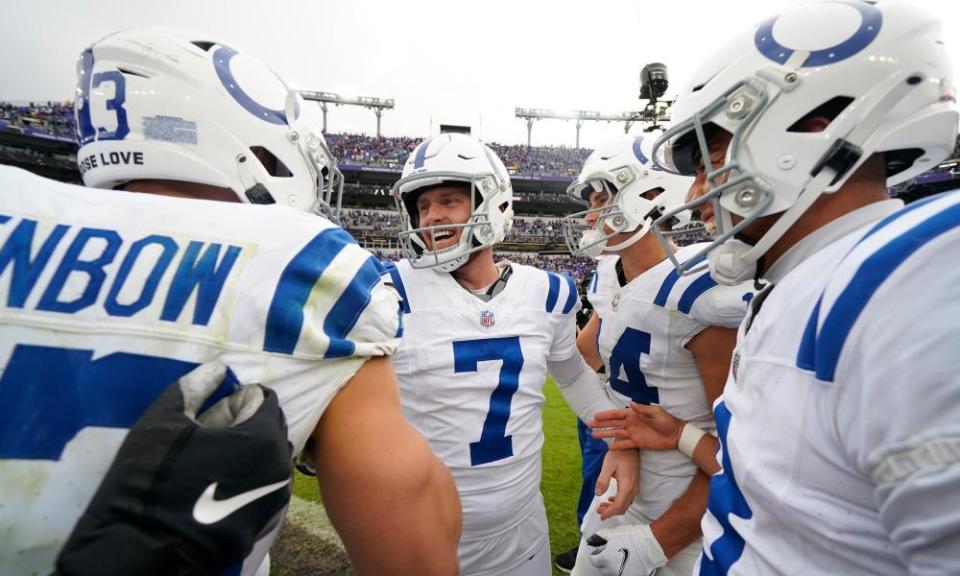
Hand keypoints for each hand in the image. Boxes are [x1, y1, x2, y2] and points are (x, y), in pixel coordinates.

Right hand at [56, 361, 292, 575]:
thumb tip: (218, 368)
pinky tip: (217, 483)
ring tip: (211, 458)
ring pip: (270, 458)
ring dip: (249, 450)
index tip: (211, 410)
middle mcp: (278, 467)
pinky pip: (265, 486)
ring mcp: (275, 498)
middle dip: (247, 422)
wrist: (142, 549)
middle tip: (209, 433)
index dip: (238, 399)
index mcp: (261, 437)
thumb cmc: (152, 479)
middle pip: (272, 428)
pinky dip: (250, 476)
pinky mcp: (264, 522)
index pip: (264, 400)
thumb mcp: (164, 422)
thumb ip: (194, 387)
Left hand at [587, 524, 666, 575]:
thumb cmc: (633, 538)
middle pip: (602, 569)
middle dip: (603, 563)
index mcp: (605, 559)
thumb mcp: (613, 533)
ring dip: (612, 568)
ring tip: (619, 559)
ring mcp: (621, 575)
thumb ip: (600, 537)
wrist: (650, 545)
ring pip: (611, 574)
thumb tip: (591, 540)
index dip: (596, 555)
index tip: (599, 553)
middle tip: (610, 555)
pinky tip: (627, 564)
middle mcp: (612, 570)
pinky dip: (622, 572)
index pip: (594, 561)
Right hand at [589, 402, 683, 450]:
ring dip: (605, 434)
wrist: (675, 435)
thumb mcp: (655, 413)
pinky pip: (625, 444)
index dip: (606, 415)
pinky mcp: (637, 443)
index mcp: (634, 415)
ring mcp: (633, 434)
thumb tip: (630, 403)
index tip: (595, 416)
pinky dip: (617, 445)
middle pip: (613, 423)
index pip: (617, 414)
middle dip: (601, 424)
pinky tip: (608, 447)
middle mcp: (631, 424)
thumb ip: (642, 409)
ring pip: (616, 433)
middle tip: (589, 425)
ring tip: (594, 436)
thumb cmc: (666, 421)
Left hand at [594, 448, 638, 520]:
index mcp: (627, 485)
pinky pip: (628, 497)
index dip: (609, 513)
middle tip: (599, 510)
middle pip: (623, 507)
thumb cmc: (618, 453)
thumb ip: (602, 481)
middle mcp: (633, 488)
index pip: (619, 506)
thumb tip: (598, 494)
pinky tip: (611, 498)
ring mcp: (635, 486)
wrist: (628, 444)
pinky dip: (619, 501)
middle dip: (610, 511)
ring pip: (626, 503)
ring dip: (614, 507)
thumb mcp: (607, 466)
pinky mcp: (634, 483)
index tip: (601, 516)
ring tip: (602, 505)